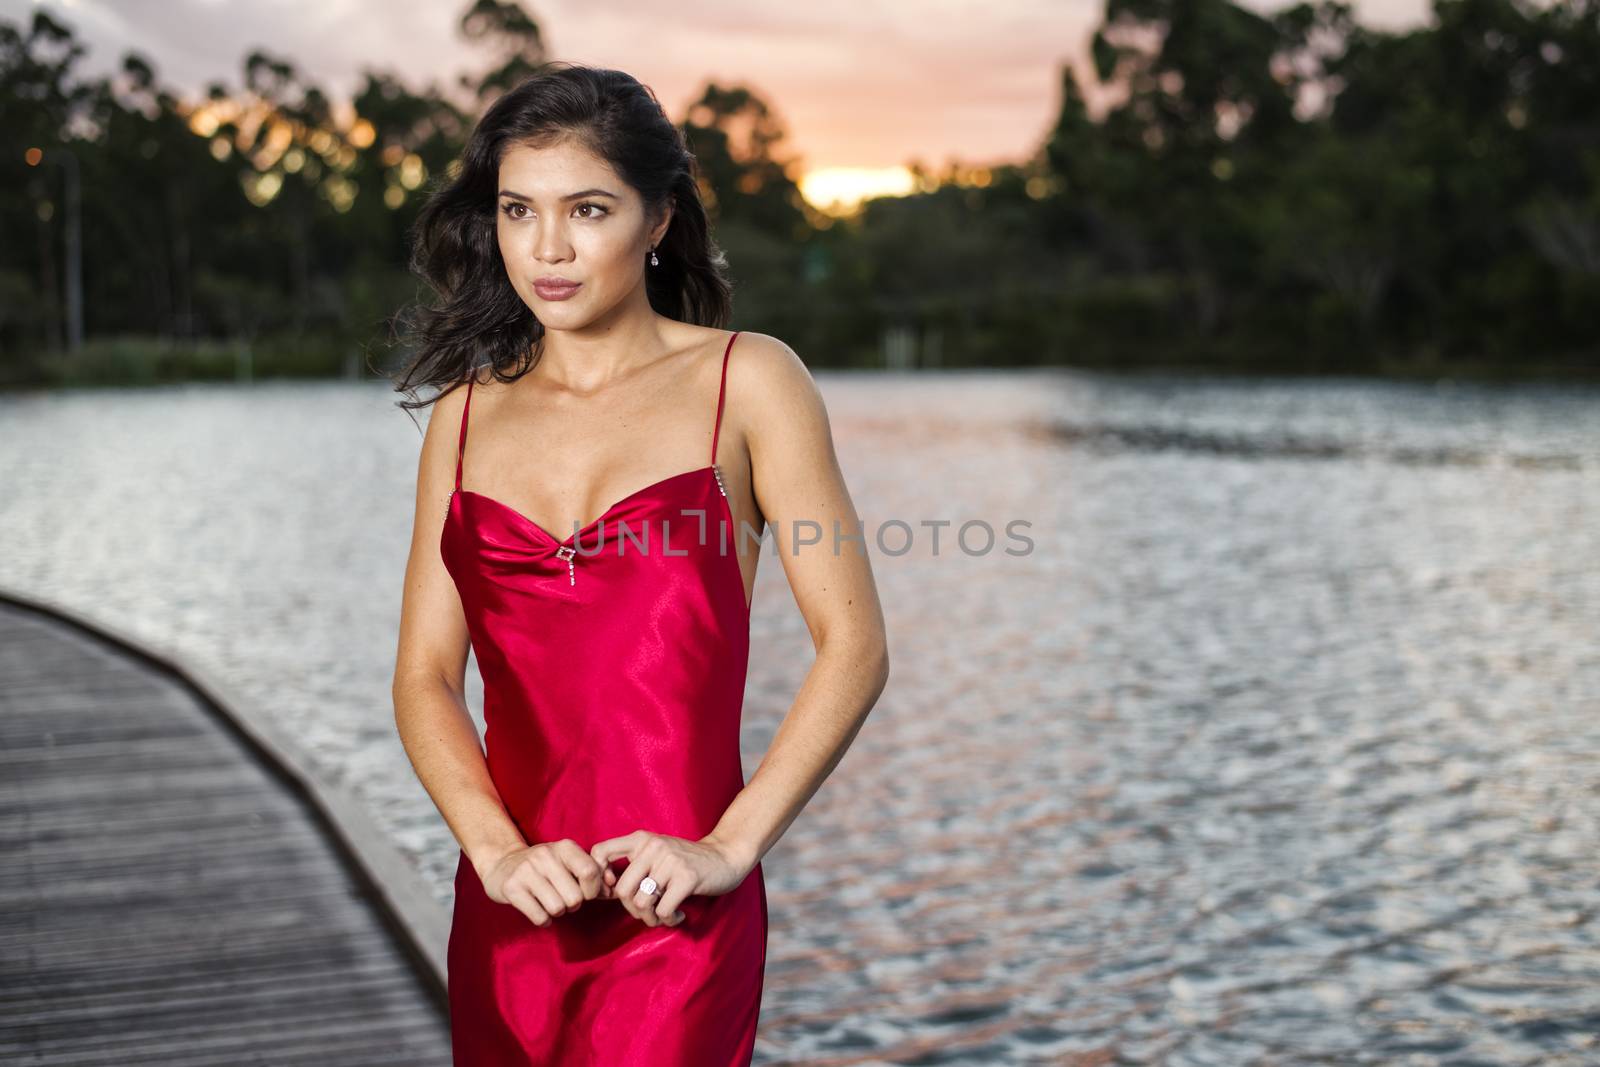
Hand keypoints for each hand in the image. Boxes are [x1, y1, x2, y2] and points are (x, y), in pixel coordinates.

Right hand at [479, 839, 614, 927]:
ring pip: (558, 908)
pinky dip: (543, 920)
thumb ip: (593, 875)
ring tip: (549, 901)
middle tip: (562, 897)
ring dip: (557, 912)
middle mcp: (545, 855)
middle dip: (573, 904)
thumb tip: (614, 893)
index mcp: (564, 847)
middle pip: (575, 897)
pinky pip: (540, 917)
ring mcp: (527, 871)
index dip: (593, 890)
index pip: (590, 872)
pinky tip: (537, 909)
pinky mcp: (512, 888)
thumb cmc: (543, 867)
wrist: (501, 863)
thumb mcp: (567, 862)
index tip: (586, 892)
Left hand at [589, 831, 751, 927]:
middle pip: (621, 890)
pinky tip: (679, 914)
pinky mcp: (687, 877)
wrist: (725, 857)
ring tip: (664, 914)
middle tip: (650, 911)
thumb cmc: (685, 862)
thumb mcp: (656, 854)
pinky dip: (670, 920)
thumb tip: (604, 892)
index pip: (600, 852)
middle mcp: (653, 846)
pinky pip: (663, 911)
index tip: (613, 892)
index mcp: (641, 839)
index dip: (599, 878)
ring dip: (652, 918)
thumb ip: (632, 865)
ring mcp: (670, 861)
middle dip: (633, 910)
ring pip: (642, 903)